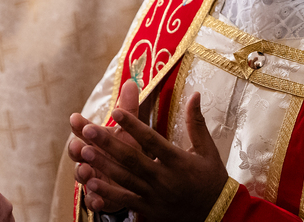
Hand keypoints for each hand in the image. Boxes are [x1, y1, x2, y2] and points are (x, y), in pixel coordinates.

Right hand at [68, 80, 140, 211]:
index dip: (79, 125)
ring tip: (87, 172)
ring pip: (83, 176)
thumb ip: (128, 109)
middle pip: (78, 153)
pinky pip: (93, 200)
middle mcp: (90, 157)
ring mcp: (93, 177)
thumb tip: (132, 82)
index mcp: (96, 140)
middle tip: (79, 147)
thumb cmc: (127, 149)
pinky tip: (98, 200)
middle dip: (76, 150)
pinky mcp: (99, 196)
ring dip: (83, 173)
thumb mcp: (129, 129)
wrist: (133, 178)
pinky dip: (94, 199)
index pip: (83, 130)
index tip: (76, 118)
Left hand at [79, 92, 227, 221]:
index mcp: (177, 161)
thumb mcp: (208, 150)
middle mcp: (164, 178)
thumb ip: (197, 122)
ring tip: (83, 152)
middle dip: (108, 144)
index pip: (151, 139)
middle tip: (88, 130)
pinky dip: (107, 193)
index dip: (133, 125)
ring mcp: (154, 196)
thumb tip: (195, 94)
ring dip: (103, 165)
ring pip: (124, 179)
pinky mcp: (149, 210)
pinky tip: (91, 183)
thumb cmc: (212, 180)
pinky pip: (125, 201)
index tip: (116, 111)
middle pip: (132, 158)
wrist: (219, 215)